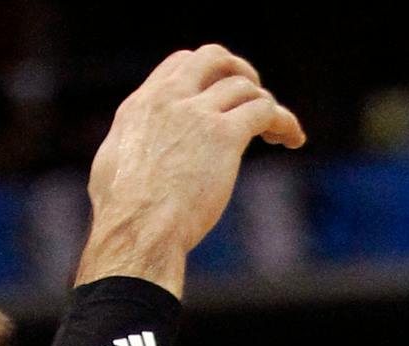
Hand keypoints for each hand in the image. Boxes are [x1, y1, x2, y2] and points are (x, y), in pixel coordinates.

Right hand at [80, 46, 305, 288]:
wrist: (138, 226)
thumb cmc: (124, 213)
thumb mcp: (115, 165)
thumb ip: (133, 148)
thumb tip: (134, 157)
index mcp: (142, 103)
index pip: (182, 63)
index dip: (209, 75)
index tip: (223, 98)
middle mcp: (170, 98)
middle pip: (214, 57)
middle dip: (240, 72)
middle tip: (256, 100)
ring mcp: (197, 113)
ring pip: (246, 86)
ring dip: (268, 106)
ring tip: (278, 135)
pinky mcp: (224, 135)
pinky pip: (266, 110)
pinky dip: (285, 121)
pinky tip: (294, 140)